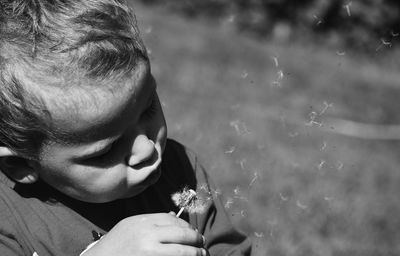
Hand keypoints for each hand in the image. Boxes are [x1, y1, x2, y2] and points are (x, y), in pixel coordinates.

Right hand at [81, 213, 206, 255]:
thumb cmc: (115, 244)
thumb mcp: (131, 225)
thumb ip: (152, 222)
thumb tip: (176, 218)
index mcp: (143, 222)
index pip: (174, 221)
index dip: (188, 227)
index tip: (194, 232)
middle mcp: (147, 236)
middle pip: (182, 234)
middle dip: (197, 239)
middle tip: (202, 244)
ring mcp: (149, 253)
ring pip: (182, 251)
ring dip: (196, 253)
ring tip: (201, 254)